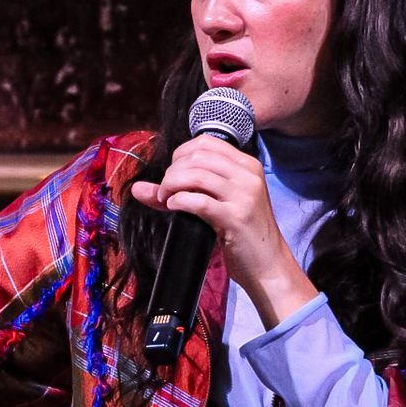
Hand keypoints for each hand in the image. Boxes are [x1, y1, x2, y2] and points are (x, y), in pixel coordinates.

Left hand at [130, 135, 317, 327]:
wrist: (268, 264)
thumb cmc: (242, 233)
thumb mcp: (219, 204)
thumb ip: (183, 190)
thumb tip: (137, 188)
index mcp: (247, 165)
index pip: (206, 142)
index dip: (180, 154)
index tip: (172, 173)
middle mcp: (248, 174)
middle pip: (198, 156)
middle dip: (172, 171)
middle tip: (165, 191)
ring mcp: (244, 195)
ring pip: (196, 175)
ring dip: (172, 185)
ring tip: (167, 200)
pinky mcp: (236, 217)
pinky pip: (199, 201)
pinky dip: (180, 201)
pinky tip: (174, 207)